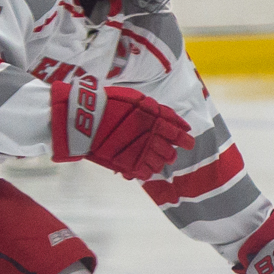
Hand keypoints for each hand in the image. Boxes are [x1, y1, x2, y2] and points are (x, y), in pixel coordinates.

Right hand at [50, 80, 194, 179]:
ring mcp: (139, 153)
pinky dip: (145, 171)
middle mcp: (151, 138)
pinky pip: (145, 174)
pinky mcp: (127, 164)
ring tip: (151, 158)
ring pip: (159, 165)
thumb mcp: (139, 99)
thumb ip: (160, 112)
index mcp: (155, 120)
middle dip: (170, 153)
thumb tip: (181, 125)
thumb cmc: (111, 103)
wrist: (85, 116)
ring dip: (158, 162)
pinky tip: (141, 166)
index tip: (187, 142)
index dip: (186, 140)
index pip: (179, 135)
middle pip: (170, 153)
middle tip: (165, 151)